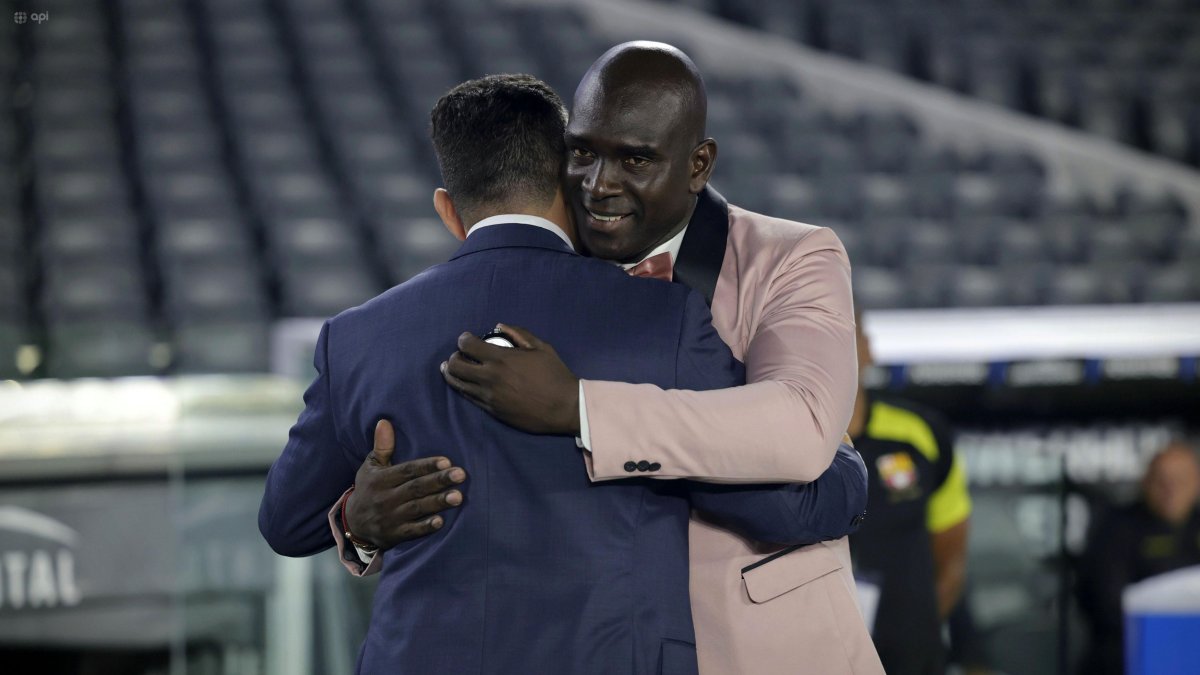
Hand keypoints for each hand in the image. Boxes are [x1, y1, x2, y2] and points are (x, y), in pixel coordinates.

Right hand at [344, 420, 466, 548]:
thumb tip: (384, 421)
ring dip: (437, 502)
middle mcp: (385, 498)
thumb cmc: (369, 488)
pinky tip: (441, 521)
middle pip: (416, 488)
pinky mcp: (394, 535)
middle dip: (439, 481)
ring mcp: (390, 517)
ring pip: (416, 508)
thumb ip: (382, 446)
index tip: (446, 460)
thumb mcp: (371, 467)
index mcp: (381, 479)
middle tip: (460, 475)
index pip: (407, 470)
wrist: (353, 523)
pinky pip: (411, 531)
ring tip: (458, 496)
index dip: (426, 465)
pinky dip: (425, 527)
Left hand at [441, 324, 580, 434]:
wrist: (564, 408)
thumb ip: (518, 333)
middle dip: (454, 357)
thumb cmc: (555, 375)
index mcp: (501, 359)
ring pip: (457, 384)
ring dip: (451, 373)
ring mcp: (488, 396)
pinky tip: (464, 383)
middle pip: (456, 366)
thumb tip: (499, 326)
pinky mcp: (491, 410)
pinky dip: (462, 388)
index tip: (467, 338)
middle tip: (460, 354)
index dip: (463, 339)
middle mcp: (490, 378)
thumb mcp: (541, 347)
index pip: (468, 346)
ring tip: (452, 368)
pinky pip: (468, 398)